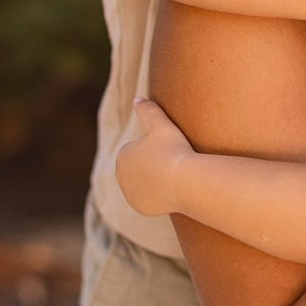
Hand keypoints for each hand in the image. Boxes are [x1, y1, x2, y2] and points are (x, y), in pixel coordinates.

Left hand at [115, 98, 194, 216]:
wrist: (184, 181)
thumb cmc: (173, 149)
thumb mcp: (161, 123)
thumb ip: (147, 109)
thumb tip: (136, 98)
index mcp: (123, 155)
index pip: (138, 149)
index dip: (155, 148)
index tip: (168, 149)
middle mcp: (121, 176)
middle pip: (140, 167)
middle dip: (151, 165)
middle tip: (171, 162)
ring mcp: (130, 194)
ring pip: (144, 183)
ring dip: (153, 180)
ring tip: (171, 176)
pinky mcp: (141, 207)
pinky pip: (149, 199)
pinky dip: (157, 195)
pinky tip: (169, 190)